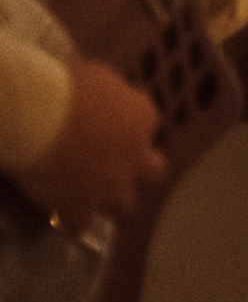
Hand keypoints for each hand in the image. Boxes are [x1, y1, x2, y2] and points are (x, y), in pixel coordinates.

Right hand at [13, 61, 166, 230]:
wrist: (40, 117)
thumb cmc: (66, 86)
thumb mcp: (99, 76)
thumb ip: (110, 92)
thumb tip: (103, 95)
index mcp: (143, 116)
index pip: (146, 124)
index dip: (127, 126)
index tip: (106, 125)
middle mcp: (137, 156)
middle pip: (154, 171)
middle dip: (137, 171)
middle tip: (111, 166)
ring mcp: (111, 186)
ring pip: (124, 205)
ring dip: (108, 200)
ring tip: (86, 196)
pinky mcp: (79, 207)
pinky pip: (79, 225)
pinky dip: (71, 220)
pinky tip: (58, 214)